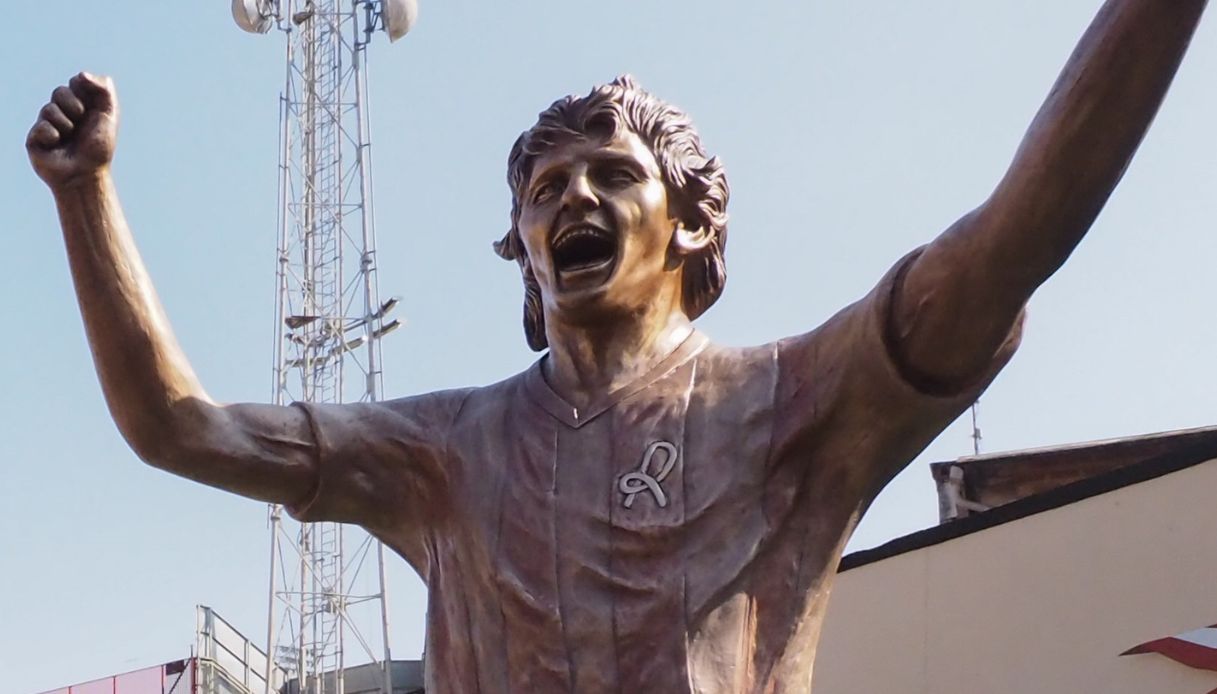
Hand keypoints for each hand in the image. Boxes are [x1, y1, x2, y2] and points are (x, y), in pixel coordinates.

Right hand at [27, 72, 118, 188]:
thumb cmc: (99, 148)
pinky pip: (42, 126)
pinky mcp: (36, 137)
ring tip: (70, 138)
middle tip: (81, 121)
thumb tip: (81, 74)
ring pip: (49, 108)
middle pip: (60, 91)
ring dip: (65, 124)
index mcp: (82, 106)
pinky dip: (53, 135)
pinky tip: (57, 145)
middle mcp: (64, 113)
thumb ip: (103, 91)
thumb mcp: (108, 115)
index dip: (83, 89)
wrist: (86, 174)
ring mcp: (48, 124)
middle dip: (73, 105)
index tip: (91, 105)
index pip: (76, 82)